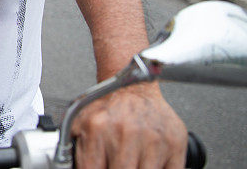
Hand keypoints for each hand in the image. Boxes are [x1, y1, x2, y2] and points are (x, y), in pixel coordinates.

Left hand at [71, 85, 186, 168]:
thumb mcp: (81, 123)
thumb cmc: (109, 106)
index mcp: (98, 128)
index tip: (100, 167)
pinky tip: (147, 163)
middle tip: (116, 164)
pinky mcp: (175, 144)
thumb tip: (71, 168)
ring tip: (131, 162)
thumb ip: (77, 151)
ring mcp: (153, 140)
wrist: (134, 86)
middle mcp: (126, 132)